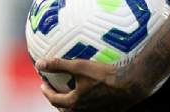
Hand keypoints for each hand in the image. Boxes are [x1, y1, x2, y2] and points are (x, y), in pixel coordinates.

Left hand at [36, 57, 150, 110]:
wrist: (130, 85)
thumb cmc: (105, 75)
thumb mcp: (79, 66)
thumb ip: (59, 64)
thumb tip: (39, 63)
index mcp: (75, 103)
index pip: (54, 100)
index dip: (47, 91)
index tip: (43, 84)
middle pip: (65, 109)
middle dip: (57, 100)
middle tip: (53, 91)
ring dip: (70, 104)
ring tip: (69, 93)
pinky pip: (90, 109)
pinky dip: (83, 103)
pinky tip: (89, 92)